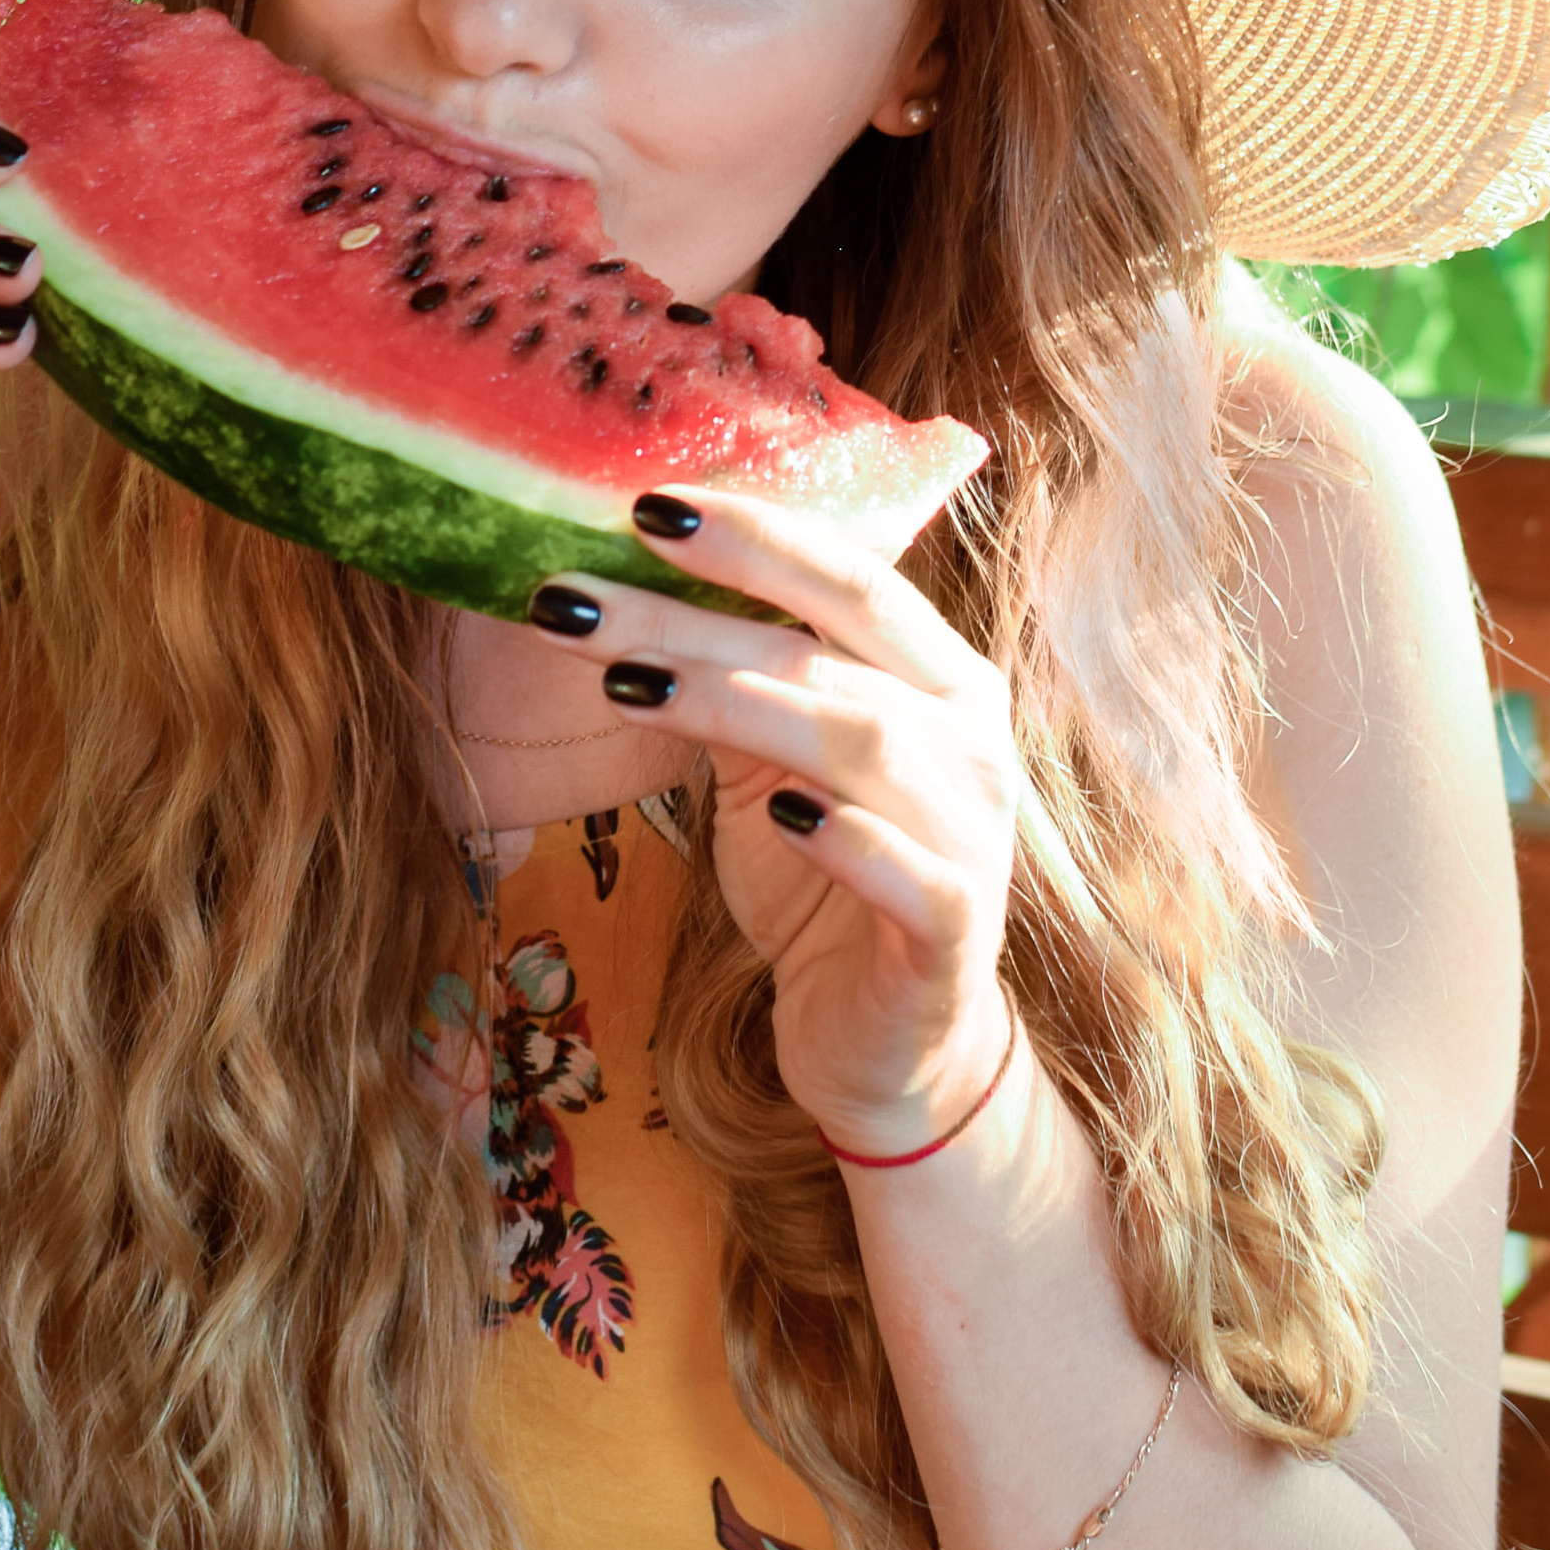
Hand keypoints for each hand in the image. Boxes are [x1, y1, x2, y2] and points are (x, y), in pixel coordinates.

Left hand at [531, 488, 1021, 1151]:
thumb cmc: (824, 870)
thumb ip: (728, 679)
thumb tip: (610, 591)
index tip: (641, 505)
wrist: (890, 1044)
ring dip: (740, 704)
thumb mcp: (767, 759)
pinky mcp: (956, 933)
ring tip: (626, 685)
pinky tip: (782, 816)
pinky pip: (916, 875)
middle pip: (835, 647)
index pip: (850, 575)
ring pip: (862, 742)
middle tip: (575, 595)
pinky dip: (851, 839)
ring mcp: (973, 834)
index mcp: (935, 673)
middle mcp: (969, 737)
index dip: (753, 534)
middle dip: (702, 611)